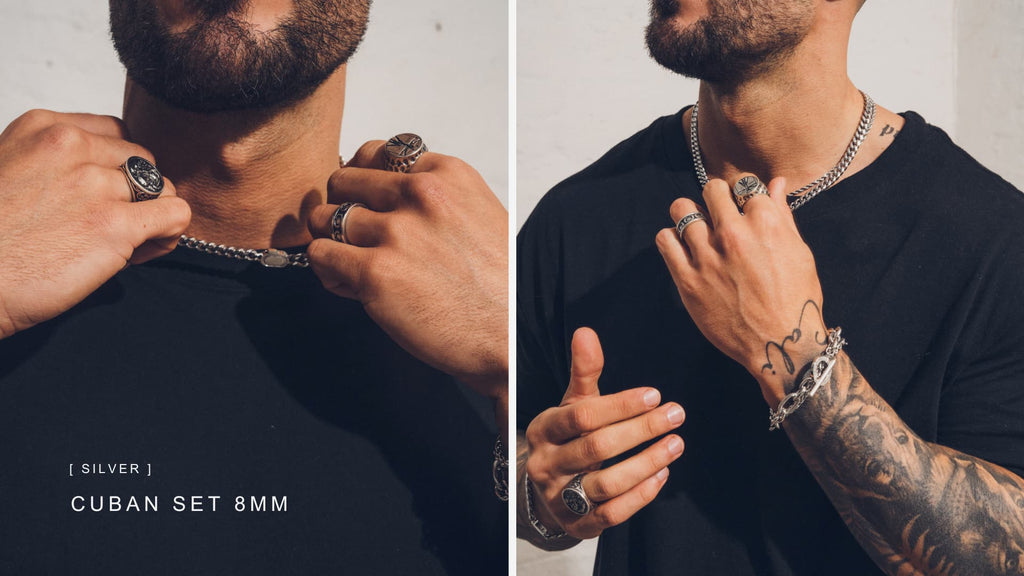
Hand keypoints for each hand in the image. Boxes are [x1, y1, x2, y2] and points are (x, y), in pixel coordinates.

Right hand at [0, 110, 189, 337]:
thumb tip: (114, 178)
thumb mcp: (15, 173)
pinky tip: (140, 254)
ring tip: (123, 246)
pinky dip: (168, 235)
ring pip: (164, 189)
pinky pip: (176, 215)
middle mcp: (70, 147)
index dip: (117, 171)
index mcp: (44, 128)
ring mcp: (94, 184)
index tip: (99, 201)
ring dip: (152, 219)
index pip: (117, 135)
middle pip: (144, 162)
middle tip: (111, 230)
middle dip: (138, 196)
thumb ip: (61, 165)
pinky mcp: (115, 224)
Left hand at [307, 141, 507, 400]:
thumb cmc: (499, 288)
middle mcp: (421, 194)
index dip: (364, 182)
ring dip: (332, 241)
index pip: (376, 153)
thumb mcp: (477, 216)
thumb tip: (380, 201)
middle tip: (356, 238)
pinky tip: (350, 285)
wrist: (513, 336)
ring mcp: (397, 231)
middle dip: (342, 207)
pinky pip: (320, 254)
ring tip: (352, 266)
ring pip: (325, 217)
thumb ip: (432, 200)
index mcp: (447, 175)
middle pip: (343, 180)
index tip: (368, 202)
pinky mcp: (376, 272)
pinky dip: (327, 270)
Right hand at [523, 328, 683, 539]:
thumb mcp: (571, 404)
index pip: (582, 416)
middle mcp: (548, 465)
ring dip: (646, 464)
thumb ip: (584, 371)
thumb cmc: (566, 437)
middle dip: (640, 430)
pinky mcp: (578, 526)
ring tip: (676, 444)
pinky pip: (612, 514)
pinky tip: (663, 475)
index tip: (655, 394)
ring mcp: (560, 498)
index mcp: (543, 430)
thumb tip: (586, 331)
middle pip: (596, 448)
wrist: (542, 491)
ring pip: (606, 484)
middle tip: (676, 415)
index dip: (619, 405)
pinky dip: (640, 496)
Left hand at [655, 174, 826, 402]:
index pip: (744, 184)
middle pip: (711, 189)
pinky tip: (683, 248)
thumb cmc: (796, 299)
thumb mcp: (799, 253)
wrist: (779, 346)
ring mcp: (708, 257)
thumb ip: (783, 215)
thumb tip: (776, 184)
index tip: (740, 205)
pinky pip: (665, 240)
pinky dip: (671, 238)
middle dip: (715, 197)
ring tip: (697, 229)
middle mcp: (734, 235)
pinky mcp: (688, 280)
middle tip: (718, 214)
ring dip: (689, 214)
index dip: (742, 194)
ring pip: (682, 210)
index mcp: (766, 224)